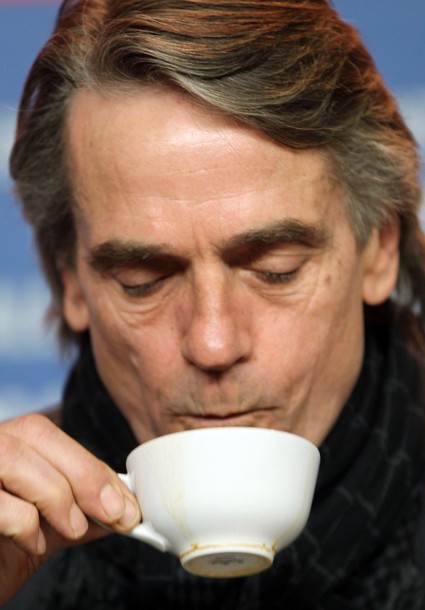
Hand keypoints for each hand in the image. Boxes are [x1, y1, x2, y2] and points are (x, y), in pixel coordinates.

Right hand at [0, 413, 140, 603]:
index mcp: (5, 441)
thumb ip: (82, 506)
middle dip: (84, 474)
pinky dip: (25, 525)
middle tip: (114, 513)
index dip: (90, 463)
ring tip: (74, 527)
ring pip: (13, 457)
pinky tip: (33, 543)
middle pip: (34, 432)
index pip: (47, 432)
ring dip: (57, 495)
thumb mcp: (49, 523)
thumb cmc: (2, 548)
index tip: (127, 501)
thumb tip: (126, 503)